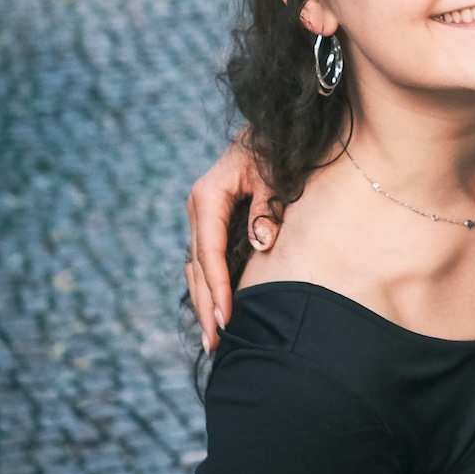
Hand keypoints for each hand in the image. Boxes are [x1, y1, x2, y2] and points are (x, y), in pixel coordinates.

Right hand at [185, 132, 277, 351]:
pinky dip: (210, 288)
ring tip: (213, 341)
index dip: (218, 288)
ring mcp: (203, 218)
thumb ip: (269, 207)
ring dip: (204, 303)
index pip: (209, 252)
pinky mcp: (213, 225)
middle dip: (206, 306)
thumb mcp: (276, 173)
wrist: (271, 128)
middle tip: (215, 344)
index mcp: (209, 196)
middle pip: (197, 267)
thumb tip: (262, 243)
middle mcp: (200, 209)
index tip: (228, 318)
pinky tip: (217, 313)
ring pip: (197, 268)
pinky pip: (206, 262)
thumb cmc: (277, 149)